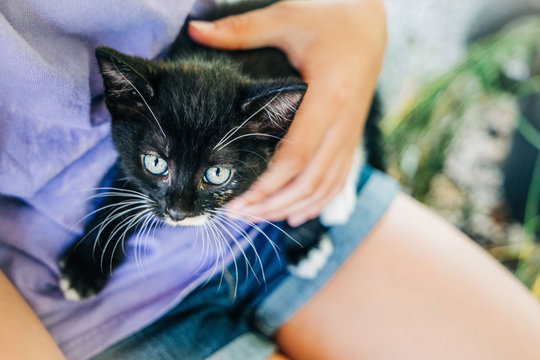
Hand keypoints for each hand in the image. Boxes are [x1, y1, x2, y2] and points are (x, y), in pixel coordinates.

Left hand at [189, 0, 386, 225]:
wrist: (369, 29)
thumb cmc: (327, 22)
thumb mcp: (286, 19)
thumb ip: (241, 31)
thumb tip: (195, 30)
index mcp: (327, 98)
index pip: (295, 156)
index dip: (265, 185)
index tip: (235, 200)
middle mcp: (342, 124)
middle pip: (307, 182)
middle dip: (270, 205)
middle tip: (235, 215)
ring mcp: (349, 136)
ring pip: (323, 188)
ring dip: (288, 208)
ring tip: (255, 218)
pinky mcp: (350, 140)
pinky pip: (337, 182)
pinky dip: (315, 204)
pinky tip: (293, 216)